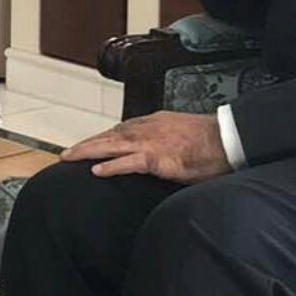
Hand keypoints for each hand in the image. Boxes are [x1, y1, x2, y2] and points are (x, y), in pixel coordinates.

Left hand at [60, 111, 230, 183]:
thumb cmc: (211, 143)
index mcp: (155, 123)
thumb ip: (168, 143)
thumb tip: (161, 154)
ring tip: (69, 158)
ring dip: (89, 151)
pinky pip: (129, 162)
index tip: (89, 146)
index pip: (122, 129)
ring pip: (112, 145)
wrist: (228, 139)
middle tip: (67, 153)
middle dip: (88, 144)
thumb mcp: (184, 137)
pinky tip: (96, 171)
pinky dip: (111, 166)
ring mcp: (152, 142)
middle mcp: (149, 128)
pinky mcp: (159, 158)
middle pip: (111, 135)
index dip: (103, 138)